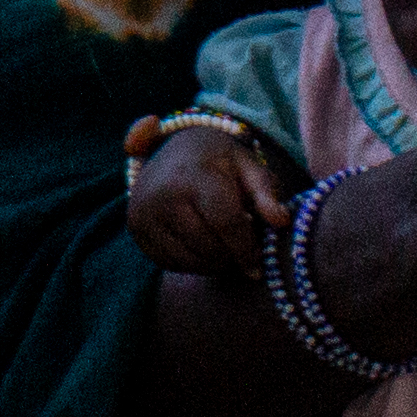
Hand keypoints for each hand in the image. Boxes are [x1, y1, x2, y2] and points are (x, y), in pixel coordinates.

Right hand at [127, 120, 295, 282]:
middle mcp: (162, 194)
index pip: (227, 225)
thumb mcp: (250, 169)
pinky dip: (190, 262)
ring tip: (222, 246)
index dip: (248, 250)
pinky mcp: (136, 228)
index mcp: (193, 177)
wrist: (174, 149)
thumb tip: (280, 220)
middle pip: (209, 248)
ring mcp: (143, 212)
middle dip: (231, 256)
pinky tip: (199, 246)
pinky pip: (169, 263)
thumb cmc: (221, 164)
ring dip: (212, 262)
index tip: (258, 266)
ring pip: (190, 261)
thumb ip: (267, 195)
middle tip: (240, 249)